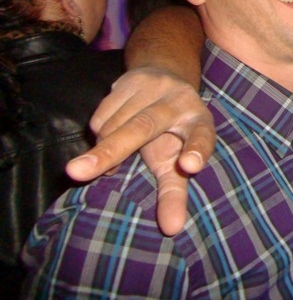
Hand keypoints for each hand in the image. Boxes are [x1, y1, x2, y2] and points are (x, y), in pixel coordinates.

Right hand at [67, 67, 214, 234]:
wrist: (167, 77)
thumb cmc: (173, 131)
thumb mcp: (178, 158)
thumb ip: (175, 192)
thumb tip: (172, 230)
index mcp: (200, 124)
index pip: (202, 138)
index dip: (196, 151)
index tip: (189, 166)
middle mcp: (181, 100)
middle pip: (143, 127)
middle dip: (110, 151)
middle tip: (76, 174)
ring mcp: (155, 86)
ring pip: (112, 124)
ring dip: (104, 148)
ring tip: (115, 152)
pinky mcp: (130, 79)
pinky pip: (100, 115)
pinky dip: (98, 133)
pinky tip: (112, 131)